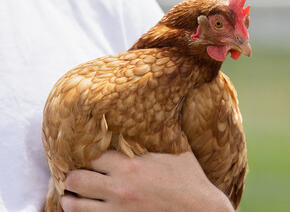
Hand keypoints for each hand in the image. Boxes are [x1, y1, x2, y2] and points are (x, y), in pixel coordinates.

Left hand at [60, 151, 233, 211]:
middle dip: (74, 178)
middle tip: (78, 177)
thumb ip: (164, 135)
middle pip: (76, 180)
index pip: (92, 155)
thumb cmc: (192, 182)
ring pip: (74, 206)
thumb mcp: (178, 152)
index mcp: (131, 166)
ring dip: (72, 200)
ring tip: (73, 197)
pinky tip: (89, 210)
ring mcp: (117, 211)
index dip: (87, 154)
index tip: (88, 155)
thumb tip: (166, 112)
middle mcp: (119, 189)